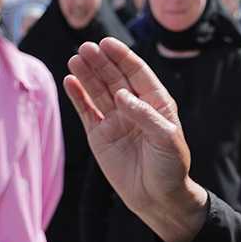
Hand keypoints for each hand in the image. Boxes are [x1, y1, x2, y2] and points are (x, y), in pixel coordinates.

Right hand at [65, 38, 207, 241]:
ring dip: (87, 75)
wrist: (158, 198)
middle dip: (101, 62)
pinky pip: (86, 112)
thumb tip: (121, 95)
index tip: (108, 43)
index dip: (123, 57)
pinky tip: (69, 81)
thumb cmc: (170, 167)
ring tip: (75, 58)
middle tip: (86, 48)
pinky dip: (77, 97)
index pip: (137, 73)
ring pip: (98, 92)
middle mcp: (134, 107)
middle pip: (114, 78)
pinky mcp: (99, 136)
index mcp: (156, 103)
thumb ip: (145, 115)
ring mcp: (115, 120)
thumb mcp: (167, 139)